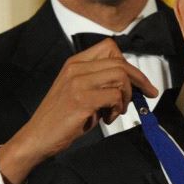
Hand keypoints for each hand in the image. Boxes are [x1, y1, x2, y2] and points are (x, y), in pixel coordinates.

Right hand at [0, 38, 157, 183]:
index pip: (110, 47)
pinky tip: (107, 119)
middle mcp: (76, 68)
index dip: (128, 63)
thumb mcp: (78, 91)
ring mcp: (78, 83)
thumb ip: (100, 82)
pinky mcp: (82, 100)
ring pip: (121, 77)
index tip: (138, 80)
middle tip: (147, 94)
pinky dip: (118, 110)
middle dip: (139, 80)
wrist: (37, 136)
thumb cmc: (60, 117)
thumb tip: (132, 84)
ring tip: (116, 111)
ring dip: (127, 97)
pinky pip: (115, 97)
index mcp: (74, 63)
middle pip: (120, 62)